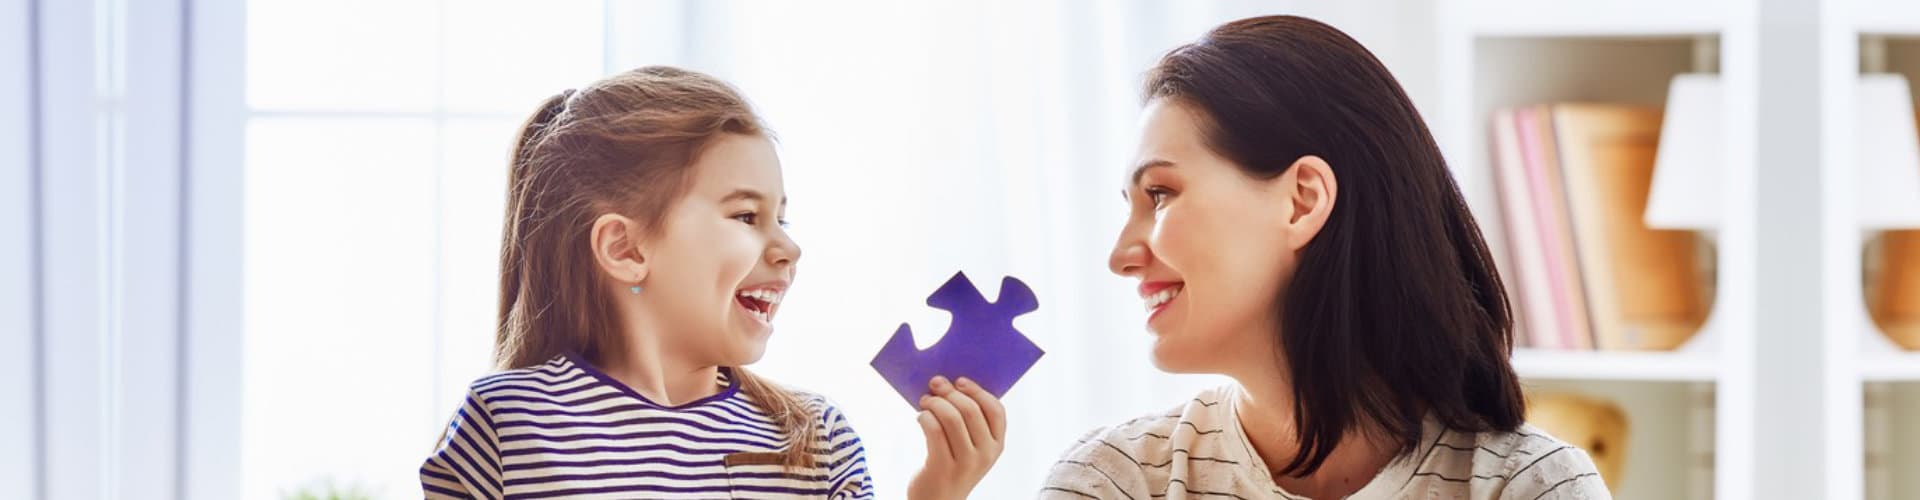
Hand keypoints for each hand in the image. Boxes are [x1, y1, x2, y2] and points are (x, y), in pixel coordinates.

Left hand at [906, 376, 1005, 499]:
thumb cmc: (953, 466)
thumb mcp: (971, 447)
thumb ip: (969, 421)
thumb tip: (950, 384)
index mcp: (997, 445)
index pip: (996, 410)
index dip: (978, 391)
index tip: (960, 381)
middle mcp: (985, 454)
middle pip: (970, 410)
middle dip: (950, 392)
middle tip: (935, 384)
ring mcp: (966, 463)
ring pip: (951, 418)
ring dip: (935, 403)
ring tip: (925, 400)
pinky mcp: (943, 468)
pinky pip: (934, 431)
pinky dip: (925, 417)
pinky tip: (920, 417)